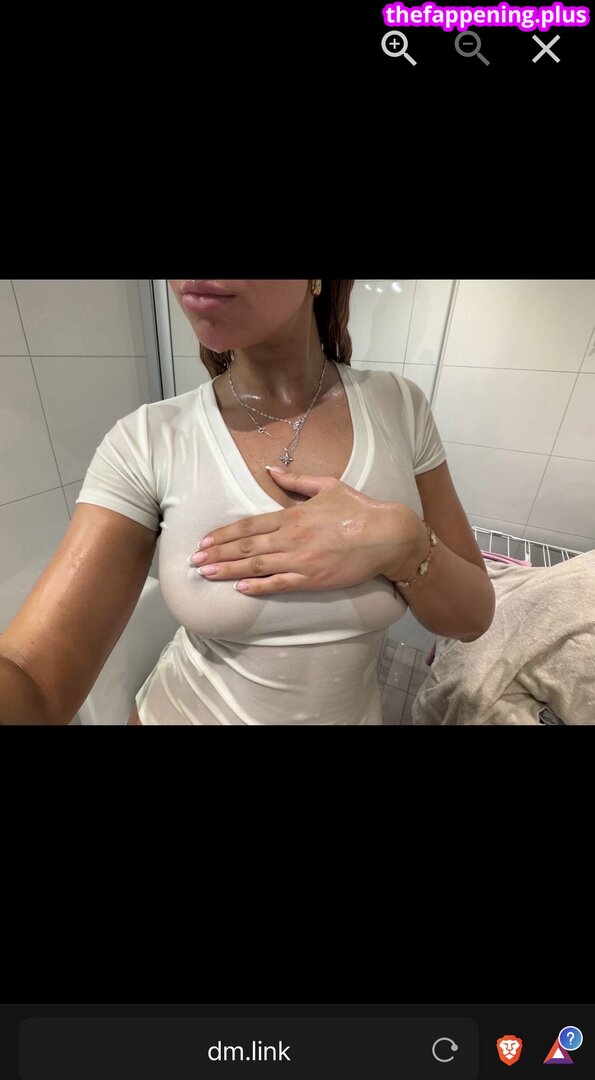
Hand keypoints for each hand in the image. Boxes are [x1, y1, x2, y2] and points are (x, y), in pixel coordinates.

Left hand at [188, 468, 427, 595]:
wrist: (387, 535)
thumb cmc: (359, 508)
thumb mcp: (327, 486)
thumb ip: (295, 481)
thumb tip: (269, 470)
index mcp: (293, 515)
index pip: (249, 525)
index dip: (224, 534)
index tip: (205, 540)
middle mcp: (292, 538)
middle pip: (246, 546)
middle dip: (218, 553)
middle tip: (194, 561)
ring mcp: (302, 561)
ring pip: (257, 566)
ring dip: (229, 570)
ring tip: (207, 574)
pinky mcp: (314, 579)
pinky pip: (280, 584)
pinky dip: (259, 586)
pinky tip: (240, 588)